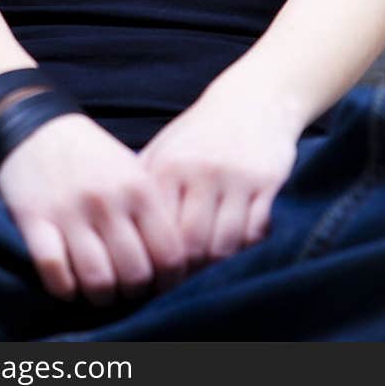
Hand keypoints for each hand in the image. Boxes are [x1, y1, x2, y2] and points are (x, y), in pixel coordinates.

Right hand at [0, 111, 188, 307]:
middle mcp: (108, 201)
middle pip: (134, 274)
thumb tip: (175, 263)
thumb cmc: (92, 156)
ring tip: (102, 292)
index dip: (169, 281)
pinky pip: (54, 271)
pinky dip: (64, 288)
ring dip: (101, 297)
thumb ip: (153, 212)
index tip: (162, 287)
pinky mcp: (34, 220)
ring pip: (97, 280)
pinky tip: (69, 282)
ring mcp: (70, 211)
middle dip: (135, 294)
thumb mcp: (133, 171)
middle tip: (129, 291)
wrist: (37, 126)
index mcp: (139, 188)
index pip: (169, 254)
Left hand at [136, 83, 300, 271]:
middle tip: (186, 286)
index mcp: (169, 166)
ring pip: (226, 245)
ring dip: (219, 265)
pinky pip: (257, 232)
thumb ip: (143, 189)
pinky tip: (239, 246)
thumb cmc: (200, 133)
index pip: (157, 234)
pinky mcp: (268, 180)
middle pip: (192, 246)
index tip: (157, 282)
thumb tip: (116, 240)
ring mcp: (237, 176)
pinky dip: (248, 248)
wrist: (253, 99)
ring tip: (211, 269)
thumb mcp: (165, 150)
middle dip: (189, 274)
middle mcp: (201, 170)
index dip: (157, 267)